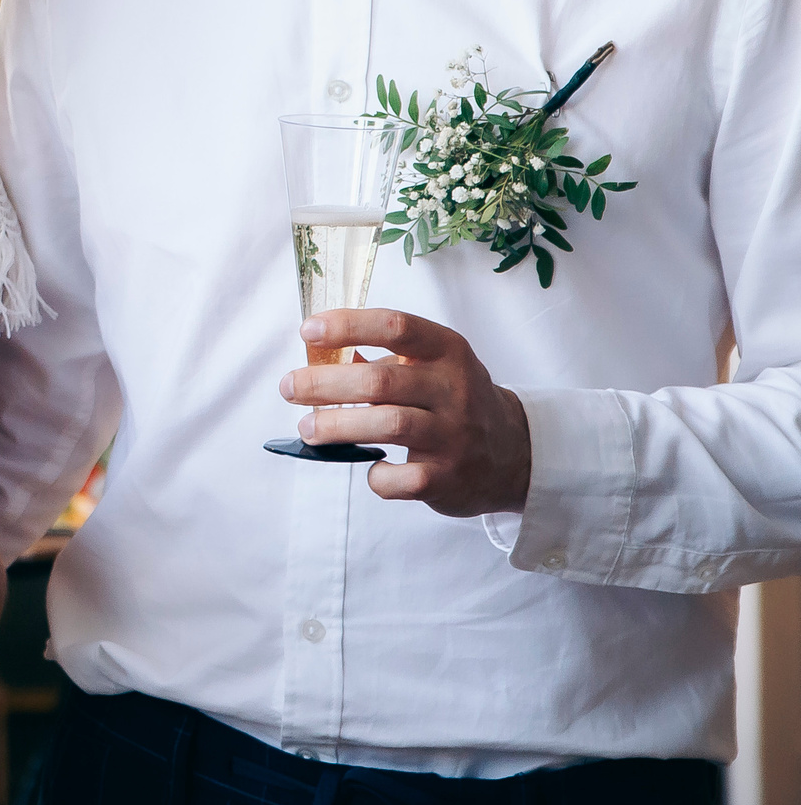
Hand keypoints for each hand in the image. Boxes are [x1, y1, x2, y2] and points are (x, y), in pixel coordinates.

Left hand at [281, 307, 533, 515]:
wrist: (514, 451)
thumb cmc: (451, 399)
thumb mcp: (430, 365)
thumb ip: (380, 356)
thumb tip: (317, 353)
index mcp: (446, 350)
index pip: (394, 326)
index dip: (347, 325)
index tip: (307, 331)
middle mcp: (455, 389)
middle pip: (380, 380)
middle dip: (323, 384)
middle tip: (289, 388)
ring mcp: (454, 435)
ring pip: (387, 425)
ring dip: (336, 426)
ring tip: (308, 428)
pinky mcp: (449, 478)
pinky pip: (400, 478)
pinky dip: (376, 474)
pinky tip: (370, 466)